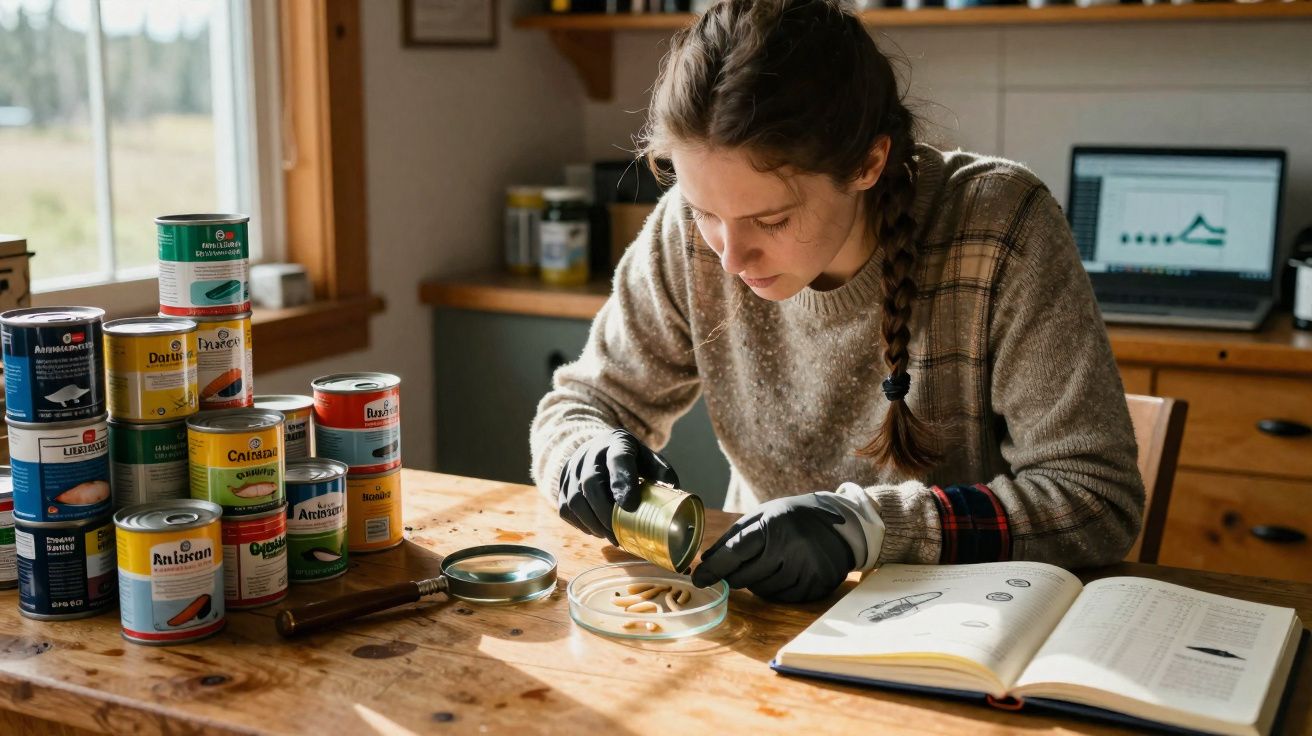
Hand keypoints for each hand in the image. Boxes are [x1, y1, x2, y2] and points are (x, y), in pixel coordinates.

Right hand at [557, 428, 679, 543]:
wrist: (599, 448)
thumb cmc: (631, 459)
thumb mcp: (649, 460)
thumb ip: (662, 476)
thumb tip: (675, 498)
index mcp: (617, 443)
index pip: (618, 459)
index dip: (622, 482)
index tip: (630, 506)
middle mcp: (589, 453)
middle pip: (591, 483)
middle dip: (605, 513)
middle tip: (619, 533)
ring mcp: (572, 468)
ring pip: (575, 499)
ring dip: (593, 523)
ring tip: (610, 536)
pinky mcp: (561, 484)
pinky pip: (566, 509)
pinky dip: (581, 524)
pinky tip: (597, 530)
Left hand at [691, 493, 855, 602]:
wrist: (840, 526)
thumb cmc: (792, 518)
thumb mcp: (762, 515)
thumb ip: (733, 537)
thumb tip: (705, 562)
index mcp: (773, 525)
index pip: (734, 553)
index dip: (713, 569)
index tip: (698, 579)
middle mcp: (791, 548)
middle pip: (744, 577)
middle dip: (733, 576)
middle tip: (737, 567)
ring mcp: (805, 569)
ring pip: (761, 591)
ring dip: (755, 583)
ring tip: (767, 564)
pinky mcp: (816, 587)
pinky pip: (781, 599)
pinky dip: (774, 590)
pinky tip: (782, 573)